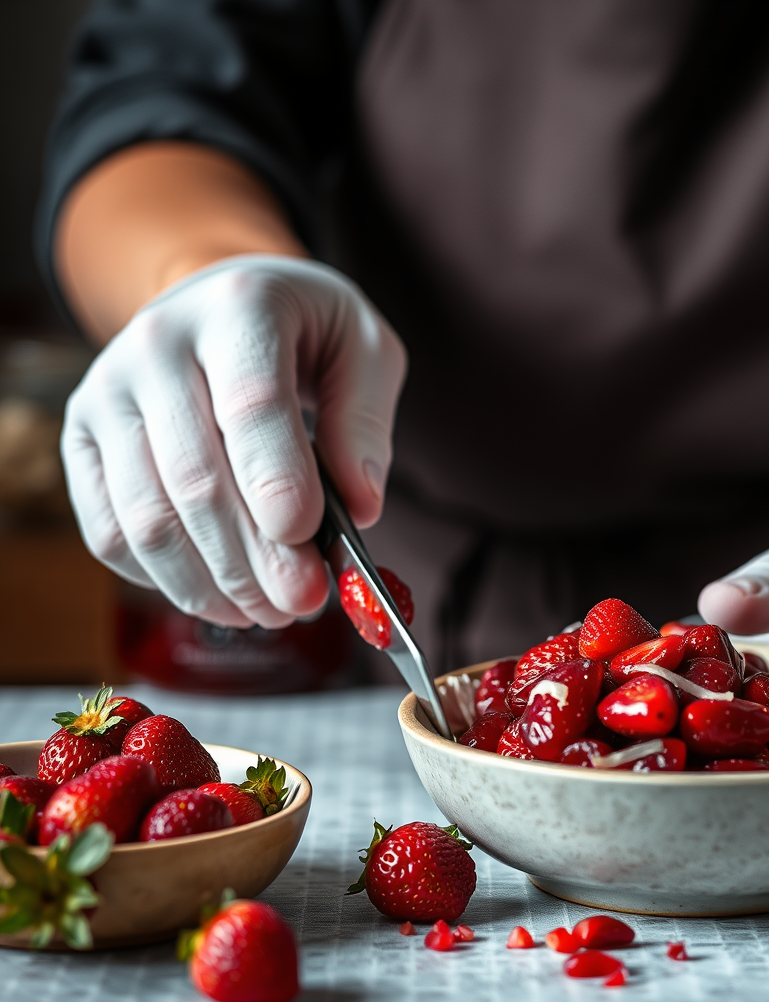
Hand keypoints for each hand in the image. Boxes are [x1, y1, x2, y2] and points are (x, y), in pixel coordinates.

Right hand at [62, 254, 405, 628]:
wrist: (225, 302)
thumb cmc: (307, 332)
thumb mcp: (364, 352)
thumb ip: (365, 424)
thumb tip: (361, 509)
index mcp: (240, 308)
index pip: (251, 405)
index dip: (278, 481)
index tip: (307, 538)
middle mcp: (157, 344)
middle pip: (196, 478)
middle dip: (254, 559)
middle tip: (302, 602)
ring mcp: (108, 393)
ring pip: (148, 518)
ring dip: (212, 584)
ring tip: (266, 611)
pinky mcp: (83, 439)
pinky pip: (110, 532)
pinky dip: (166, 580)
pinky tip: (218, 595)